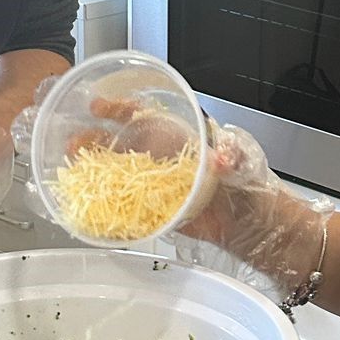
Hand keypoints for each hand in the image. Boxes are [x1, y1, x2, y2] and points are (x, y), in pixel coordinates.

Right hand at [14, 81, 330, 298]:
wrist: (270, 234)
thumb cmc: (260, 193)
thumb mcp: (247, 165)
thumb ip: (233, 157)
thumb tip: (220, 157)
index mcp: (186, 140)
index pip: (146, 116)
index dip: (118, 108)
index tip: (93, 104)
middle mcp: (171, 162)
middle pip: (125, 146)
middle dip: (96, 143)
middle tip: (69, 145)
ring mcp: (167, 190)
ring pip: (124, 178)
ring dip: (99, 177)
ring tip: (72, 177)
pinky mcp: (167, 218)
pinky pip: (134, 214)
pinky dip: (114, 215)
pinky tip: (95, 218)